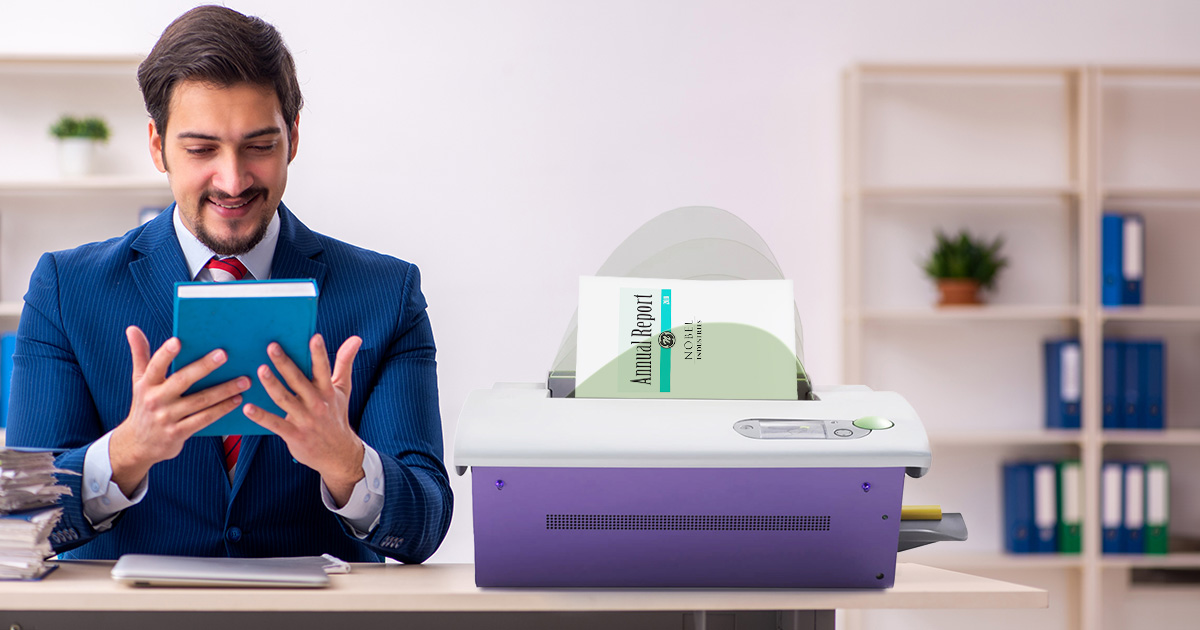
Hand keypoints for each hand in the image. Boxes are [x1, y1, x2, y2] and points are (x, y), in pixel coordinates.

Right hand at [109, 326, 250, 495]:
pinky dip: (222, 409)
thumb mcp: (139, 381)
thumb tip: (132, 328)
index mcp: (147, 384)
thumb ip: (140, 355)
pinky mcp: (178, 433)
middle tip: (224, 354)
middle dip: (204, 367)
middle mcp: (155, 400)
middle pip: (182, 380)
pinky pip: (204, 419)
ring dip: (224, 390)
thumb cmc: (144, 405)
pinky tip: (238, 400)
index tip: (178, 341)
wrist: (138, 445)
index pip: (155, 366)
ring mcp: (167, 418)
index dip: (166, 354)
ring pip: (200, 401)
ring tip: (244, 380)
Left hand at [244, 334, 364, 506]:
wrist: (339, 453)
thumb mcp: (343, 389)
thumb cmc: (336, 416)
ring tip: (260, 370)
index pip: (323, 369)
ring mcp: (304, 420)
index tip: (313, 337)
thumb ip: (345, 362)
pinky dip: (261, 416)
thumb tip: (356, 338)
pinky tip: (248, 407)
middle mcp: (316, 404)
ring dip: (272, 385)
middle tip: (272, 347)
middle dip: (285, 363)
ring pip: (284, 400)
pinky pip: (275, 424)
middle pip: (298, 381)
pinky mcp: (294, 435)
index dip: (319, 354)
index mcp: (327, 391)